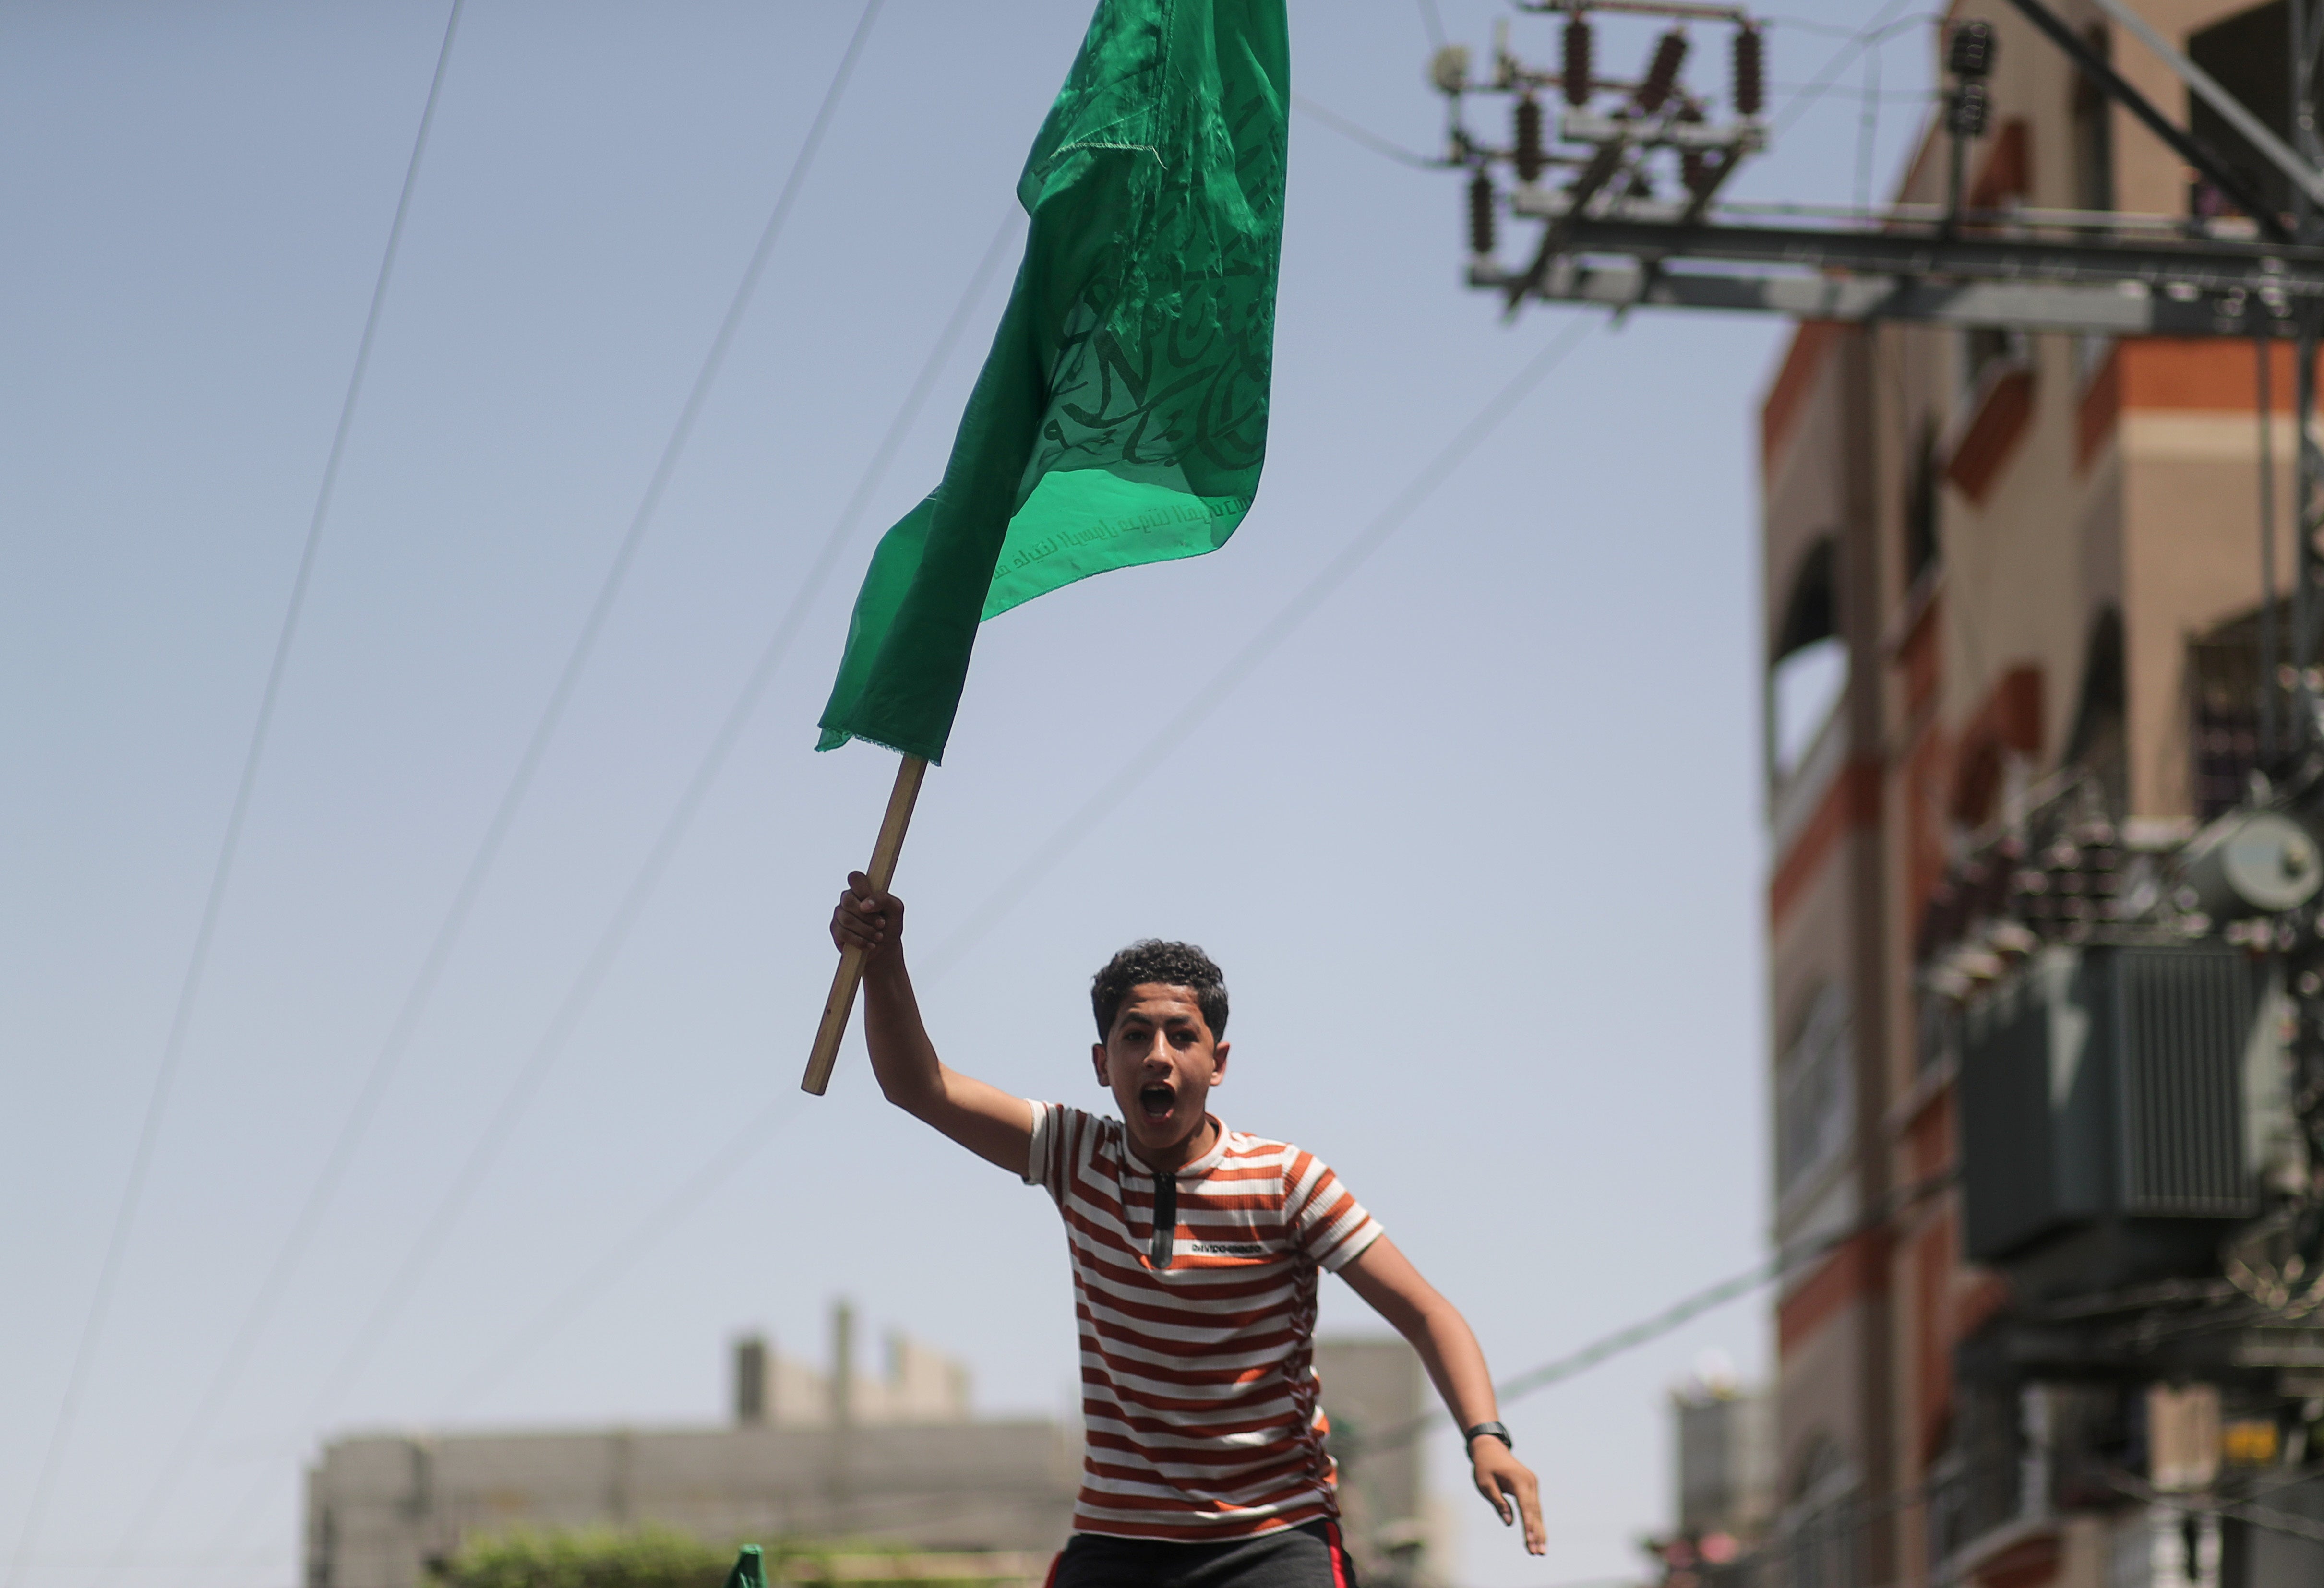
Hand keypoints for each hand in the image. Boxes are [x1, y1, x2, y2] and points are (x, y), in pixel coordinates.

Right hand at [831, 872, 902, 962]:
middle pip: (848, 900)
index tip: (872, 904)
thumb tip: (864, 905)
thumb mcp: (896, 909)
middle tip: (882, 924)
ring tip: (878, 937)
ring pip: (847, 919)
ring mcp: (840, 914)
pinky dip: (860, 941)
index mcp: (863, 889)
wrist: (885, 948)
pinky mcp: (835, 930)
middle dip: (868, 916)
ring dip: (866, 930)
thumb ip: (884, 899)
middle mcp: (848, 899)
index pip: (855, 878)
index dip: (862, 889)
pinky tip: (869, 944)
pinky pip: (843, 933)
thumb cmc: (890, 924)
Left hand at [1471, 1436, 1544, 1554]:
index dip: (1528, 1524)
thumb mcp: (1485, 1484)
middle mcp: (1530, 1482)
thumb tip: (1510, 1523)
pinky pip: (1534, 1508)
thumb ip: (1498, 1503)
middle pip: (1534, 1512)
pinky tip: (1537, 1539)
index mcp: (1519, 1480)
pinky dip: (1535, 1523)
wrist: (1490, 1449)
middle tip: (1538, 1553)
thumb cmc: (1485, 1466)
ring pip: (1537, 1512)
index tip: (1529, 1540)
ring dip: (1539, 1532)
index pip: (1525, 1506)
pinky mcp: (1531, 1488)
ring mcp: (1532, 1485)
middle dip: (1536, 1534)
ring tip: (1540, 1552)